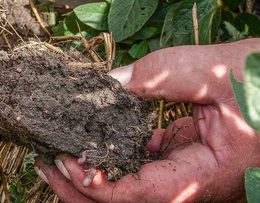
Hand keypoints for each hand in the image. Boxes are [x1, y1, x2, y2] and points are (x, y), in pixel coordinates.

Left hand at [35, 39, 259, 201]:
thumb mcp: (213, 70)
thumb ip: (158, 76)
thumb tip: (107, 84)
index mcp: (209, 175)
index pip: (142, 195)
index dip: (98, 185)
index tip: (65, 159)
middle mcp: (197, 184)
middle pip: (130, 201)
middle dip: (83, 188)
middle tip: (46, 163)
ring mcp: (192, 173)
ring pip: (134, 189)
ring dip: (95, 173)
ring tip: (61, 151)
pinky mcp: (189, 158)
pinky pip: (146, 167)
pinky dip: (117, 156)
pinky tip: (100, 136)